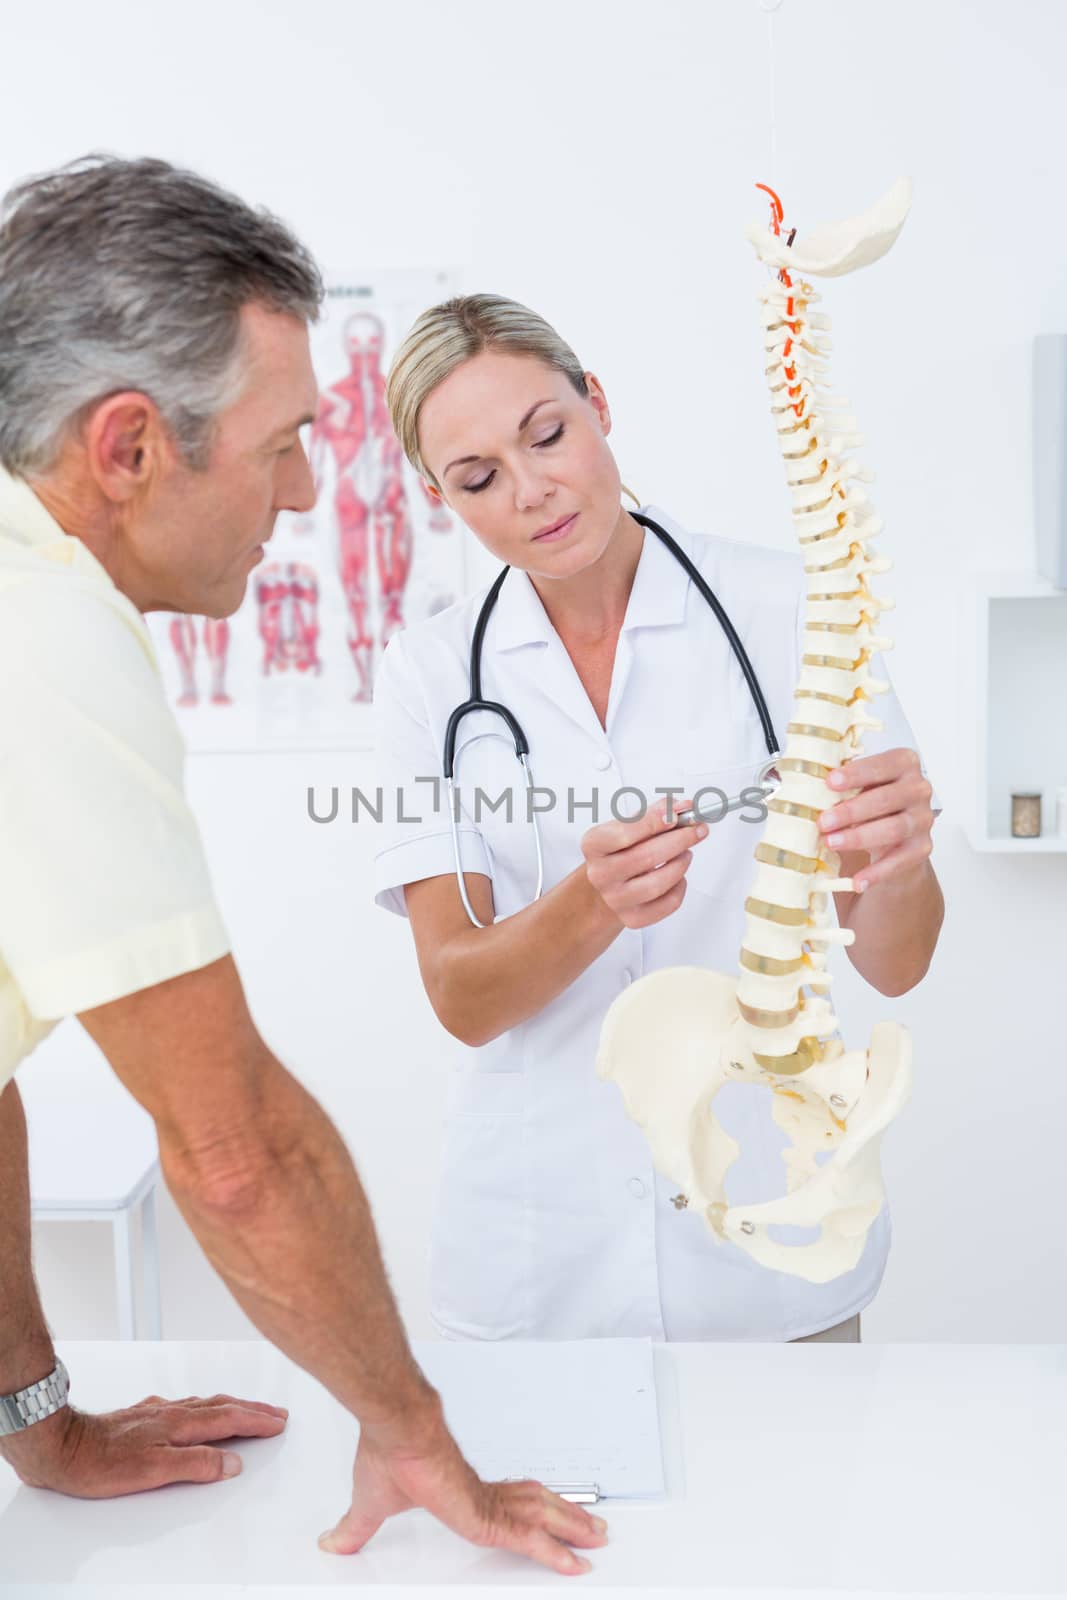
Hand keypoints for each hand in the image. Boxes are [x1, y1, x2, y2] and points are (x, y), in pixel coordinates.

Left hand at [0, 1392, 287, 1496]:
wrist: (62, 1446)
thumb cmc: (101, 1462)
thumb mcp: (153, 1472)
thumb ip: (195, 1465)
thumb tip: (230, 1463)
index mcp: (180, 1424)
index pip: (229, 1420)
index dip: (256, 1422)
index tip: (278, 1422)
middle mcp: (172, 1412)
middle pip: (222, 1406)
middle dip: (251, 1409)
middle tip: (275, 1412)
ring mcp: (156, 1411)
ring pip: (204, 1404)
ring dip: (231, 1405)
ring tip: (246, 1408)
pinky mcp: (141, 1415)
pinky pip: (184, 1405)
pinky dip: (203, 1407)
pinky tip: (196, 1410)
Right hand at [320, 1394, 607, 1576]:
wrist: (398, 1427)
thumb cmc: (389, 1455)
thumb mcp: (370, 1505)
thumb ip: (357, 1527)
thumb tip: (332, 1540)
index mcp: (461, 1490)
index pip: (506, 1503)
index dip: (530, 1512)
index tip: (547, 1519)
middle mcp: (481, 1493)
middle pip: (536, 1507)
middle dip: (567, 1517)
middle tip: (594, 1529)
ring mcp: (486, 1502)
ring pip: (542, 1519)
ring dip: (571, 1529)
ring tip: (596, 1539)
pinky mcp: (484, 1516)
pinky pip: (527, 1539)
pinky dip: (552, 1552)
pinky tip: (571, 1563)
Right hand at [581, 798, 707, 928]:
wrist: (610, 882)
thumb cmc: (623, 849)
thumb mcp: (631, 824)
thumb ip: (657, 812)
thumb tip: (684, 807)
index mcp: (594, 844)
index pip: (624, 833)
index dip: (653, 822)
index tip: (676, 814)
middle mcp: (600, 873)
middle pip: (646, 857)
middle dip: (678, 840)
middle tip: (697, 830)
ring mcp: (615, 898)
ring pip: (658, 884)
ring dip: (680, 864)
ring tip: (686, 853)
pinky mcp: (632, 917)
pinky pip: (667, 904)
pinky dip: (680, 887)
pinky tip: (678, 876)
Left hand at [818, 748, 934, 891]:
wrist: (896, 835)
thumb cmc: (872, 803)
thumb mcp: (859, 787)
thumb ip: (842, 785)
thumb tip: (806, 790)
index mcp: (904, 764)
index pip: (883, 764)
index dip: (856, 773)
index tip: (830, 782)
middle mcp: (918, 789)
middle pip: (885, 799)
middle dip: (851, 811)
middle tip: (823, 821)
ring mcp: (923, 820)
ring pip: (893, 828)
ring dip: (859, 837)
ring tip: (831, 843)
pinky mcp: (922, 848)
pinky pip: (900, 861)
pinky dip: (877, 872)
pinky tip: (857, 880)